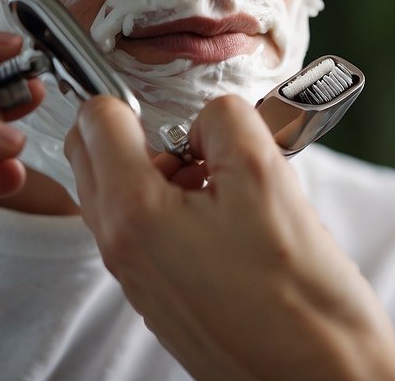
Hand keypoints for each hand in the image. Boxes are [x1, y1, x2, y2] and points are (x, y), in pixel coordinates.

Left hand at [64, 95, 394, 380]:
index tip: (178, 104)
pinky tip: (236, 218)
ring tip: (228, 179)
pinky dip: (181, 207)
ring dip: (167, 169)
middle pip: (97, 154)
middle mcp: (122, 248)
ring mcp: (140, 277)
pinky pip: (152, 229)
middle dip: (142, 131)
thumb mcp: (264, 176)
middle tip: (203, 140)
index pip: (96, 118)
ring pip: (126, 191)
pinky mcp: (166, 296)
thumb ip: (225, 120)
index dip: (139, 96)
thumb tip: (208, 118)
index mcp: (132, 213)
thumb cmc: (298, 298)